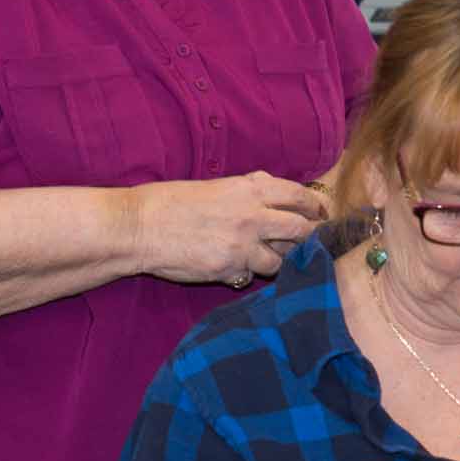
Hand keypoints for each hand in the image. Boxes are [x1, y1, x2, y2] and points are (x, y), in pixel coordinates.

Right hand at [130, 171, 329, 285]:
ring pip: (281, 259)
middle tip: (312, 243)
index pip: (298, 196)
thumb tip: (270, 186)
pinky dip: (251, 273)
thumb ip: (248, 188)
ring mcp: (243, 245)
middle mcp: (253, 216)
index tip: (319, 214)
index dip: (313, 206)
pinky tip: (242, 268)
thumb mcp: (216, 185)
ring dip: (281, 260)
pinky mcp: (229, 269)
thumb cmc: (171, 202)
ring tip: (274, 259)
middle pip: (300, 230)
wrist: (140, 227)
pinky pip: (253, 275)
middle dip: (310, 237)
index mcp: (250, 190)